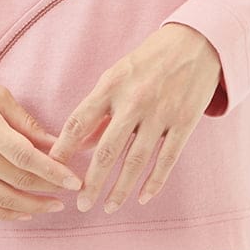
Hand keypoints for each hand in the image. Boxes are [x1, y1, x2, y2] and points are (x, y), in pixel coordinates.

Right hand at [0, 70, 83, 220]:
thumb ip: (25, 122)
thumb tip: (54, 144)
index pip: (25, 155)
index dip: (53, 171)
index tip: (74, 179)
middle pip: (17, 178)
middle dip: (49, 187)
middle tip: (71, 190)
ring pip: (1, 198)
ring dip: (32, 206)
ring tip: (54, 204)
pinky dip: (5, 213)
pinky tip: (25, 212)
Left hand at [48, 23, 221, 214]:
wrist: (196, 42)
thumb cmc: (150, 59)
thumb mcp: (119, 74)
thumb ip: (100, 108)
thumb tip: (81, 143)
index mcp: (111, 85)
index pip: (79, 122)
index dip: (64, 148)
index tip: (52, 168)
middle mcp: (134, 100)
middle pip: (106, 151)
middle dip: (92, 182)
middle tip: (81, 204)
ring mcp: (160, 113)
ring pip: (135, 161)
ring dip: (120, 189)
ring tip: (108, 207)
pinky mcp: (184, 122)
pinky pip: (166, 160)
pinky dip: (154, 182)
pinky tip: (142, 198)